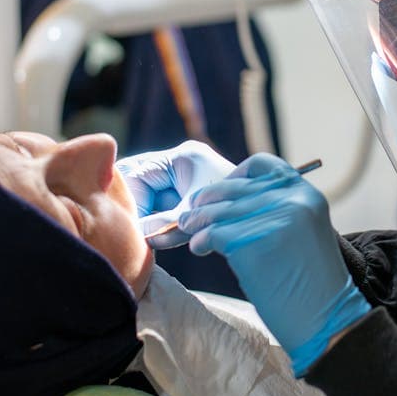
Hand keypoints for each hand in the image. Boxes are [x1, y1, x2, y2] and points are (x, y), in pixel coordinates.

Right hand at [114, 141, 235, 246]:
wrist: (270, 212)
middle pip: (137, 180)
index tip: (126, 225)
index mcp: (182, 157)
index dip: (129, 200)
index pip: (137, 173)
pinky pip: (160, 206)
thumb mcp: (196, 215)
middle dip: (133, 206)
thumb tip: (137, 234)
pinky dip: (156, 223)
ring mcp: (182, 177)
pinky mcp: (186, 194)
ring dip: (145, 217)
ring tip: (144, 237)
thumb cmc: (237, 207)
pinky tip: (155, 238)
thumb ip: (165, 223)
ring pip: (147, 196)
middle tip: (129, 231)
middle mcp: (179, 162)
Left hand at [179, 154, 371, 375]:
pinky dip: (201, 240)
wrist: (327, 319)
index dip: (237, 175)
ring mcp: (274, 219)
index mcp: (307, 195)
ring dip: (198, 220)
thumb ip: (279, 211)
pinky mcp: (253, 243)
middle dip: (209, 199)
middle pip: (236, 188)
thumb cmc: (312, 285)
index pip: (264, 165)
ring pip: (221, 211)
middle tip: (192, 211)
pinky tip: (200, 247)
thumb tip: (233, 204)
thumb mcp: (304, 233)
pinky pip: (215, 233)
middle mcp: (293, 200)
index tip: (222, 192)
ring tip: (189, 230)